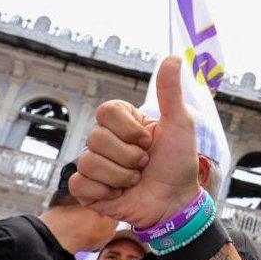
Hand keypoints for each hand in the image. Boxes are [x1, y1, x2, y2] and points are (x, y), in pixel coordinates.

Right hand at [69, 56, 201, 227]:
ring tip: (136, 181)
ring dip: (121, 176)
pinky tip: (119, 194)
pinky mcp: (88, 190)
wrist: (176, 203)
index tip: (148, 140)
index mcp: (123, 123)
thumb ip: (171, 92)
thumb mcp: (180, 125)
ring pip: (89, 162)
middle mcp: (106, 141)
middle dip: (129, 156)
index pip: (106, 111)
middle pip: (96, 138)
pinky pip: (80, 183)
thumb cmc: (179, 164)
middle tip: (145, 165)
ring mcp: (96, 165)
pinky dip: (104, 191)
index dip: (128, 129)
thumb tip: (172, 57)